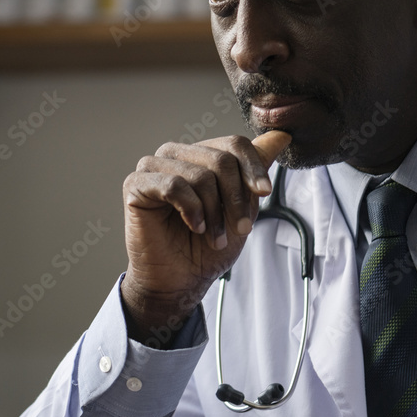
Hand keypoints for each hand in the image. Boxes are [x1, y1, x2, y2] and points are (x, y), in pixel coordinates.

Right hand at [120, 131, 290, 340]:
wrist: (181, 280)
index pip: (234, 144)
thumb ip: (255, 172)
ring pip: (200, 175)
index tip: (264, 193)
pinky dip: (191, 210)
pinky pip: (173, 185)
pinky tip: (194, 226)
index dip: (254, 168)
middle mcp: (177, 155)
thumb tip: (279, 136)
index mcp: (200, 155)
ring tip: (214, 236)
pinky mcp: (136, 184)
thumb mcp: (242, 207)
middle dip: (236, 199)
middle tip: (239, 228)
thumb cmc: (206, 247)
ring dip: (214, 212)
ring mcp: (154, 167)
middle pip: (220, 159)